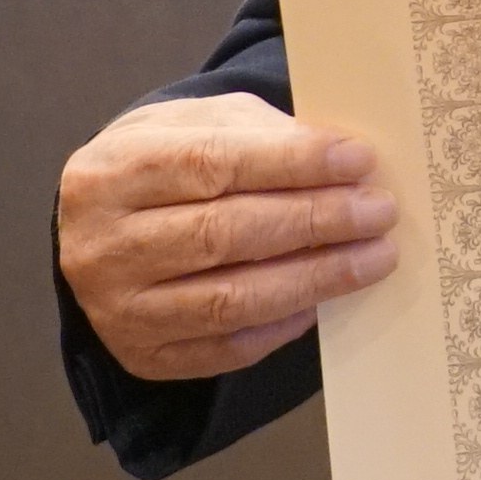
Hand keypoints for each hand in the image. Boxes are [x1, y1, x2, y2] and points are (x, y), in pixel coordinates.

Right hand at [56, 90, 401, 380]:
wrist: (101, 227)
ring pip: (230, 299)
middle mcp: (102, 246)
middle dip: (314, 221)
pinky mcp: (144, 356)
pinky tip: (324, 299)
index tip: (358, 160)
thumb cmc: (166, 164)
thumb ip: (261, 134)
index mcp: (110, 173)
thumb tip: (343, 160)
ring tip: (374, 256)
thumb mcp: (198, 124)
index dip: (291, 163)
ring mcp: (118, 310)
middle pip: (223, 234)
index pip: (210, 164)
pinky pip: (227, 348)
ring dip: (314, 278)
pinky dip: (284, 324)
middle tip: (379, 210)